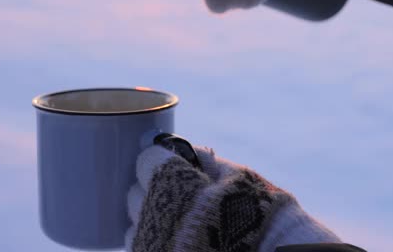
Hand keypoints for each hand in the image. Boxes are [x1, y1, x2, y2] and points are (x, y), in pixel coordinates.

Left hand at [126, 145, 340, 251]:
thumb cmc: (259, 211)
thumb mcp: (237, 176)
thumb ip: (207, 161)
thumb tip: (189, 150)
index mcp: (173, 181)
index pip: (146, 160)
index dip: (160, 159)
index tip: (171, 162)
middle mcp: (156, 212)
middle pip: (134, 192)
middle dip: (151, 188)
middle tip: (174, 190)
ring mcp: (154, 243)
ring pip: (133, 224)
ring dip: (148, 216)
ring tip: (174, 218)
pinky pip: (142, 247)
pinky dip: (153, 239)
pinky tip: (175, 236)